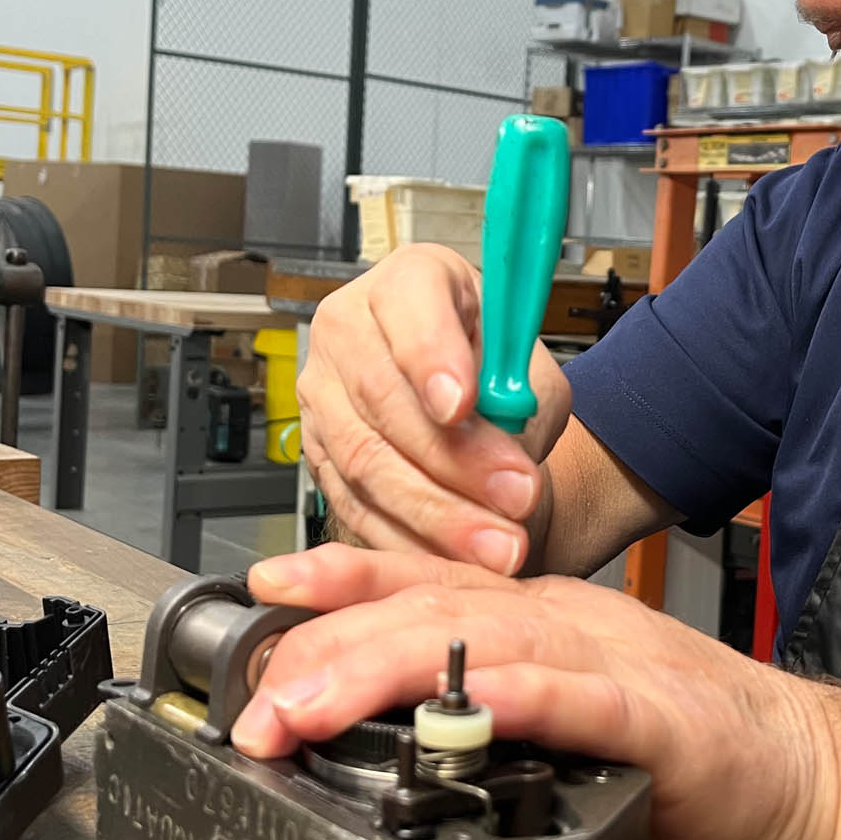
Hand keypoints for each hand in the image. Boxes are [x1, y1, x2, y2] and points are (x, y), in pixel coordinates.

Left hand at [231, 545, 840, 839]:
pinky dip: (521, 696)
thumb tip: (406, 706)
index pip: (432, 582)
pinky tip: (469, 702)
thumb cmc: (690, 742)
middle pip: (440, 610)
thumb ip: (503, 693)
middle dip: (337, 643)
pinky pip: (583, 701)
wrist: (809, 772)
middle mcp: (572, 622)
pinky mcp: (662, 721)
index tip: (270, 587)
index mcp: (548, 616)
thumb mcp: (576, 701)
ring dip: (394, 667)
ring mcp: (617, 662)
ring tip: (316, 700)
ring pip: (492, 644)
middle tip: (262, 693)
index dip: (346, 577)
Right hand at [300, 246, 569, 573]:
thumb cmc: (490, 364)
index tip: (462, 404)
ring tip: (495, 544)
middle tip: (514, 499)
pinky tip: (450, 559)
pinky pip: (353, 502)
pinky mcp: (315, 450)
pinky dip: (405, 539)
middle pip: (384, 399)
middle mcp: (351, 326)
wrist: (462, 389)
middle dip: (455, 462)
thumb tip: (510, 451)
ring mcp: (322, 390)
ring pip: (366, 460)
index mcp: (409, 280)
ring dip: (436, 513)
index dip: (433, 360)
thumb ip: (522, 397)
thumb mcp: (525, 363)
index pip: (409, 308)